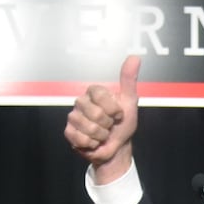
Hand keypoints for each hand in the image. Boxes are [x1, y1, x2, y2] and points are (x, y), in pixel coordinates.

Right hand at [64, 55, 139, 181]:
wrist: (117, 147)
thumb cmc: (122, 124)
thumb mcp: (129, 102)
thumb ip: (129, 80)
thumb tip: (134, 57)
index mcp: (94, 92)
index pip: (100, 95)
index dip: (113, 109)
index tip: (118, 114)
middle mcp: (81, 102)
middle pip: (95, 113)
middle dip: (108, 124)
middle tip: (109, 126)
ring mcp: (74, 116)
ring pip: (88, 127)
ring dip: (101, 136)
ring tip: (102, 134)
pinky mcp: (68, 132)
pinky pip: (80, 138)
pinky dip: (92, 144)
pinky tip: (93, 141)